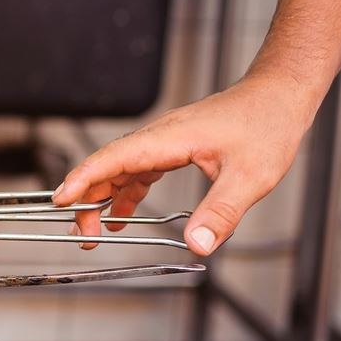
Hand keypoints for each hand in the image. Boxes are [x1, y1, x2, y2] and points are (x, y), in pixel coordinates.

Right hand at [51, 77, 314, 254]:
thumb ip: (220, 213)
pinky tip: (123, 215)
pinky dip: (125, 194)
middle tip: (82, 234)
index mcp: (167, 139)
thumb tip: (198, 246)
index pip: (111, 158)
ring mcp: (164, 143)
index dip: (82, 179)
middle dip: (86, 199)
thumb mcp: (249, 176)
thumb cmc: (267, 123)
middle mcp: (158, 139)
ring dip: (103, 198)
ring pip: (120, 170)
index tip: (60, 200)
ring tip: (94, 231)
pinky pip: (138, 172)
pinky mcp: (173, 149)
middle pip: (107, 167)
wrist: (280, 95)